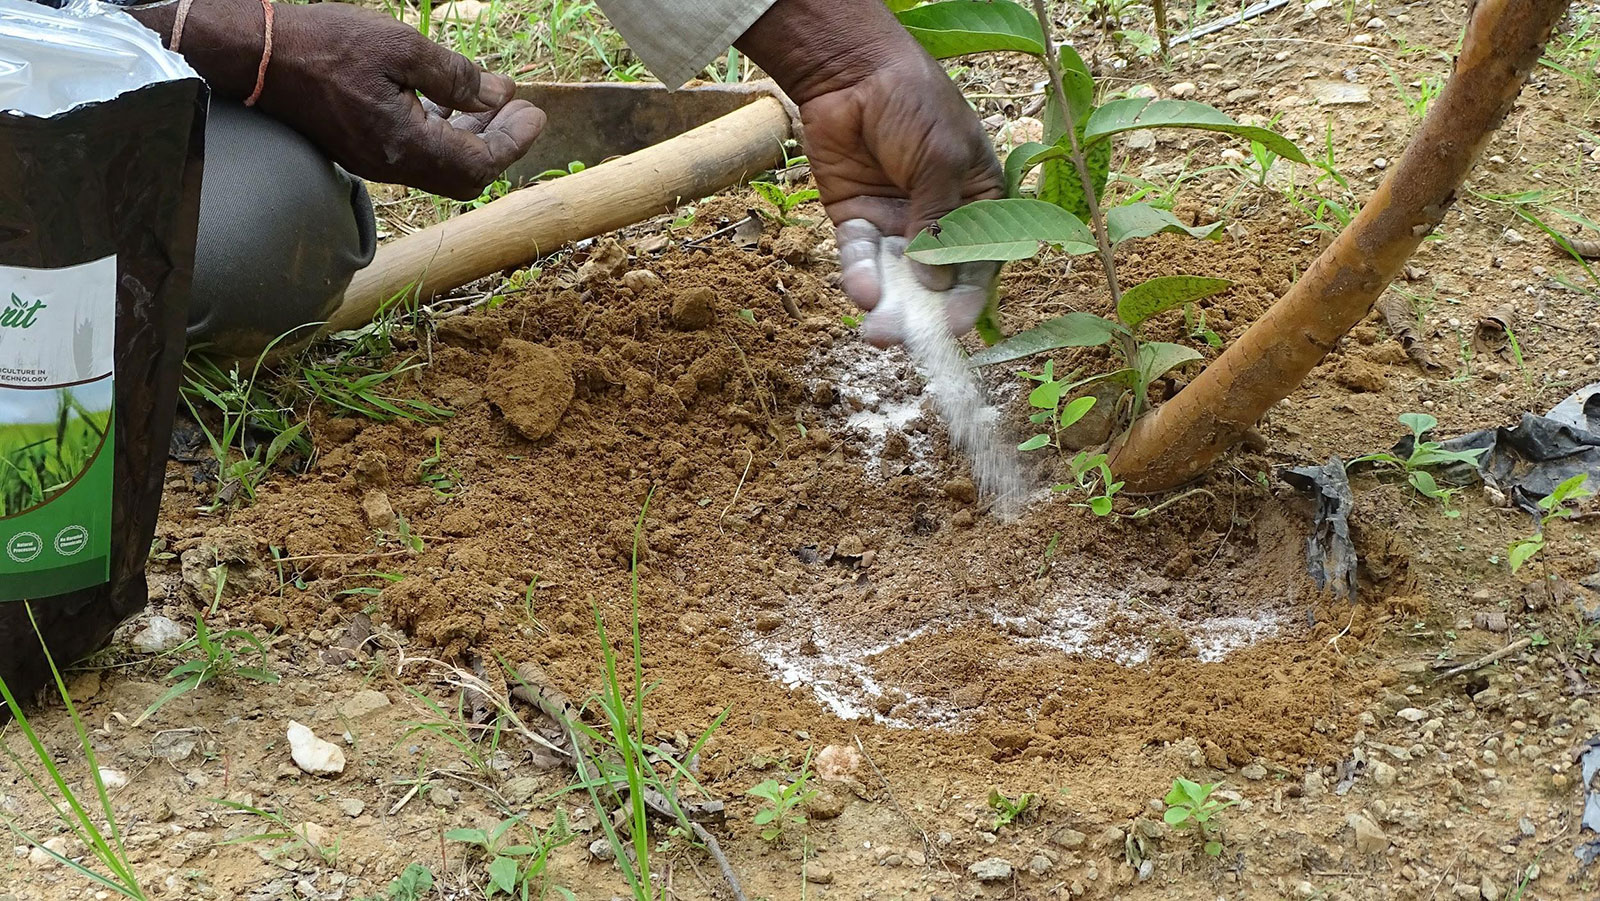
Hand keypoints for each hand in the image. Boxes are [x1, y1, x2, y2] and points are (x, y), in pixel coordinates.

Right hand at [258, 4, 544, 199]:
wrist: (255, 54)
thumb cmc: (324, 44)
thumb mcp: (400, 46)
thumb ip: (454, 76)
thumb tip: (495, 96)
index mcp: (405, 144)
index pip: (480, 164)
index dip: (514, 141)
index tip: (534, 112)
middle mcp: (392, 165)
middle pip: (466, 175)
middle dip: (500, 143)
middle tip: (521, 109)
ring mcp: (376, 161)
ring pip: (442, 165)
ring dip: (473, 136)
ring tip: (493, 100)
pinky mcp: (363, 148)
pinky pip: (417, 152)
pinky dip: (444, 131)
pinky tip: (450, 99)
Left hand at [735, 0, 1003, 344]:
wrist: (852, 71)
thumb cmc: (915, 102)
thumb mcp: (942, 158)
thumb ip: (940, 221)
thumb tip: (935, 281)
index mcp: (979, 203)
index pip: (980, 263)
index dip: (966, 298)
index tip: (953, 328)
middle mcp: (939, 221)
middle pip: (934, 281)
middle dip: (920, 314)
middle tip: (902, 338)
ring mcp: (895, 223)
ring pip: (893, 278)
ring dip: (887, 306)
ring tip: (876, 331)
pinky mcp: (855, 220)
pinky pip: (858, 257)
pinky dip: (859, 275)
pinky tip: (860, 290)